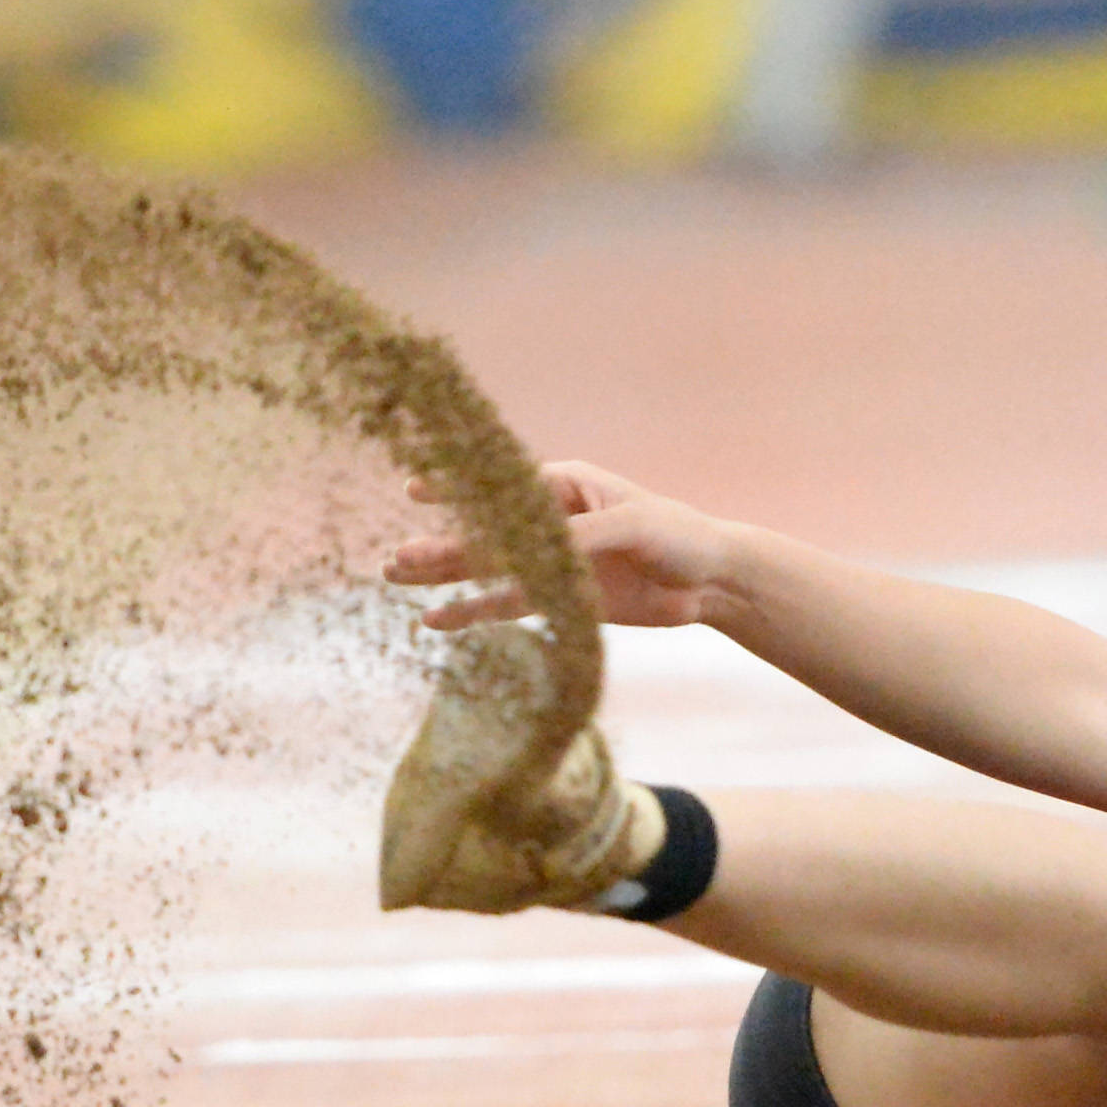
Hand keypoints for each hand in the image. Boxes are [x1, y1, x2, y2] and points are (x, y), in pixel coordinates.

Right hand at [387, 460, 736, 631]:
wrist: (711, 581)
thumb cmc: (678, 534)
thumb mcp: (630, 526)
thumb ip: (580, 537)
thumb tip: (528, 555)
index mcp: (565, 486)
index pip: (501, 486)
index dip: (456, 488)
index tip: (412, 487)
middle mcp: (551, 521)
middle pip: (485, 534)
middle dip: (440, 546)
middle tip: (395, 559)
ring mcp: (552, 562)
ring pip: (487, 571)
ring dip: (445, 577)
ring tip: (397, 578)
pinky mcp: (561, 600)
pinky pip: (508, 607)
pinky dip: (474, 614)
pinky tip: (437, 621)